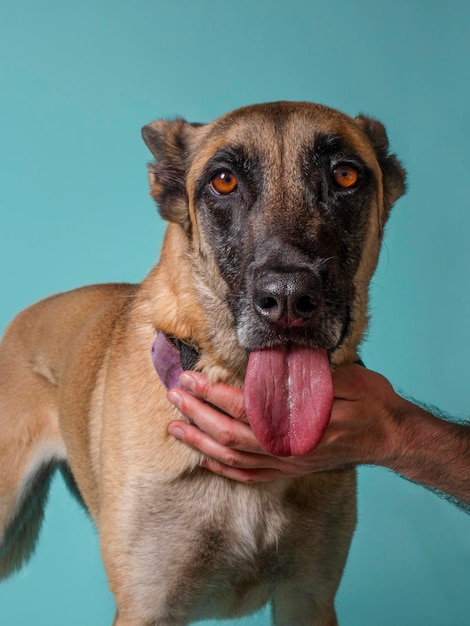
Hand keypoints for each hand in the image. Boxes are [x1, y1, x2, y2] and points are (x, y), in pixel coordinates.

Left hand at [167, 365, 409, 482]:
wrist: (392, 437)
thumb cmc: (372, 405)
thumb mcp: (347, 380)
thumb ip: (309, 375)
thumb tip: (270, 361)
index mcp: (301, 425)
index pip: (246, 409)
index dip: (213, 394)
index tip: (190, 378)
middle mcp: (289, 450)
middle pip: (230, 436)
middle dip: (197, 415)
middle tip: (174, 395)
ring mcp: (288, 464)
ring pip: (233, 460)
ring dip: (200, 443)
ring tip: (174, 428)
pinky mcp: (290, 470)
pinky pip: (249, 476)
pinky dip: (223, 468)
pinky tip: (204, 459)